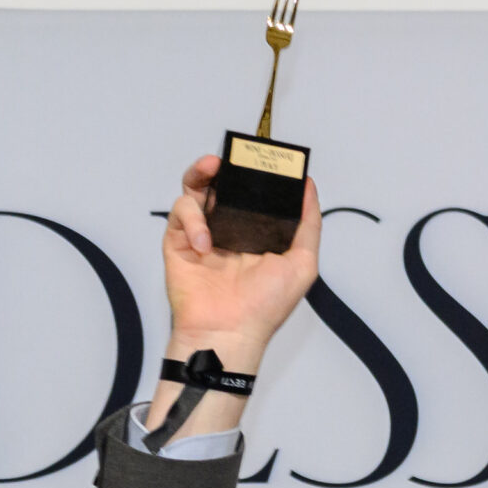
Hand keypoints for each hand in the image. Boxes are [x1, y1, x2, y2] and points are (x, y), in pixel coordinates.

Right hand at [161, 155, 321, 360]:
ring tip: (211, 169)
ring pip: (195, 189)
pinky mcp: (178, 241)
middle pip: (220, 184)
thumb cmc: (265, 306)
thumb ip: (308, 225)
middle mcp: (228, 229)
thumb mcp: (302, 264)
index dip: (254, 174)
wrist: (230, 331)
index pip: (252, 193)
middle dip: (222, 165)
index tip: (261, 158)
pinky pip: (181, 213)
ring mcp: (201, 233)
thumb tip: (309, 188)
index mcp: (256, 232)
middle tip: (228, 156)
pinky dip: (193, 221)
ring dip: (200, 174)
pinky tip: (206, 244)